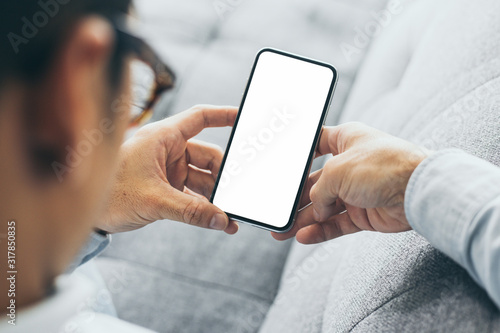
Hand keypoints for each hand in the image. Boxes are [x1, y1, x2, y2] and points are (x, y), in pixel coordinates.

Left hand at [99, 105, 238, 233]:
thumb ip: (190, 211)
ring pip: (203, 177)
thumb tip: (222, 221)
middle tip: (238, 193)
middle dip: (224, 175)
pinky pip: (193, 193)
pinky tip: (217, 220)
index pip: (200, 118)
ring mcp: (168, 169)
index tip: (245, 117)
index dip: (224, 115)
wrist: (85, 213)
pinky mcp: (166, 187)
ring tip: (229, 215)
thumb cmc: (109, 193)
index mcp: (163, 137)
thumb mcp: (153, 200)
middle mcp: (168, 150)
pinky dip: (204, 206)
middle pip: (208, 155)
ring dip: (216, 196)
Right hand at [273, 122, 430, 243]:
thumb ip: (318, 190)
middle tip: (279, 209)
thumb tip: (315, 208)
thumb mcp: (336, 171)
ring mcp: (357, 190)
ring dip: (303, 219)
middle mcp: (350, 164)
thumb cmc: (384, 166)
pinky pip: (337, 223)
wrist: (417, 191)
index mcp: (345, 140)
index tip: (283, 166)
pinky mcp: (364, 214)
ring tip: (283, 232)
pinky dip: (320, 231)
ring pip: (323, 207)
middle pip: (315, 182)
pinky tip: (304, 236)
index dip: (300, 154)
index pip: (316, 143)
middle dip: (295, 198)